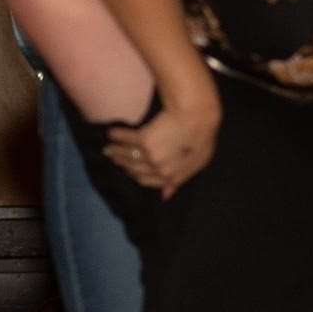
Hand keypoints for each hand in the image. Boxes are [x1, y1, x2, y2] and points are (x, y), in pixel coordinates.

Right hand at [103, 82, 221, 196]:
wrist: (198, 116)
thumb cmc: (203, 136)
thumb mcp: (198, 162)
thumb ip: (181, 179)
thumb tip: (165, 195)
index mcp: (173, 177)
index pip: (147, 181)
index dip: (137, 176)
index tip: (129, 170)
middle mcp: (159, 169)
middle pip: (134, 169)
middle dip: (123, 164)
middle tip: (115, 158)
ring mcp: (151, 155)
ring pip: (127, 156)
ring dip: (115, 152)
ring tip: (109, 148)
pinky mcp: (144, 139)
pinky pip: (125, 139)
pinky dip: (116, 136)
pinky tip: (111, 133)